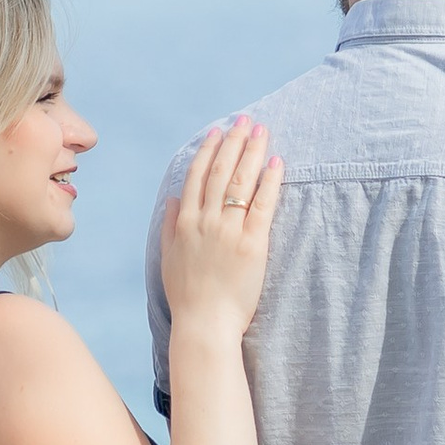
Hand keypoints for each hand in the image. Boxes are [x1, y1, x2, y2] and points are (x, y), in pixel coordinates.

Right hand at [160, 117, 283, 336]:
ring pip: (240, 182)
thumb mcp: (168, 257)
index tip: (218, 132)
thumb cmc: (187, 295)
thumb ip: (169, 225)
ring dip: (252, 153)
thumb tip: (172, 199)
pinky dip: (269, 181)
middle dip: (234, 142)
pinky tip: (276, 162)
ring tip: (262, 132)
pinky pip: (263, 205)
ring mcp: (229, 231)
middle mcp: (205, 221)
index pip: (197, 177)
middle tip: (245, 120)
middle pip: (220, 172)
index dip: (208, 151)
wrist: (205, 323)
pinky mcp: (252, 244)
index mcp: (184, 222)